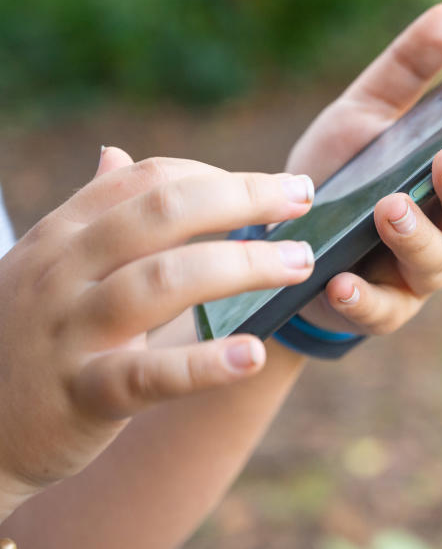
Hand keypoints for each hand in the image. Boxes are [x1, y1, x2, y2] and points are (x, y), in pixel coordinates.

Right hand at [0, 151, 317, 514]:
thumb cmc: (23, 339)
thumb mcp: (46, 266)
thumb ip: (90, 213)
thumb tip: (117, 154)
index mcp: (64, 236)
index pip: (148, 181)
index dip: (219, 176)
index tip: (276, 190)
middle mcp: (63, 272)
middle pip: (162, 213)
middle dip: (242, 199)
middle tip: (304, 199)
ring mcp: (68, 331)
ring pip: (161, 280)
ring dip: (242, 267)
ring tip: (300, 264)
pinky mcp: (79, 395)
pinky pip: (146, 374)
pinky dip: (203, 364)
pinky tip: (253, 355)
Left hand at [285, 3, 441, 334]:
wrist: (281, 240)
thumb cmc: (339, 175)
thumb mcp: (364, 113)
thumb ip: (407, 70)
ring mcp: (413, 273)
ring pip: (437, 262)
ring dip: (416, 235)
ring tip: (388, 207)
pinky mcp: (377, 309)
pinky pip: (379, 310)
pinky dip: (363, 297)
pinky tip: (341, 277)